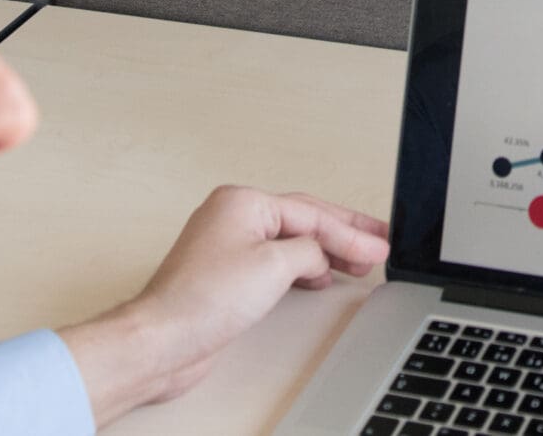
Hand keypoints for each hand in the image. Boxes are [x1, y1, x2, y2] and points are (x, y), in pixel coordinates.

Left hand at [58, 186, 390, 422]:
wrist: (164, 340)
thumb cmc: (202, 300)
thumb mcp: (273, 266)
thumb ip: (310, 251)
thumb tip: (323, 254)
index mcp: (243, 202)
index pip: (311, 213)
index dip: (350, 231)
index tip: (378, 245)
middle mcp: (234, 217)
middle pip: (303, 220)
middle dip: (344, 233)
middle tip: (378, 241)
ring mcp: (230, 246)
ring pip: (292, 241)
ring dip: (326, 251)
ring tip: (359, 260)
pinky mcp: (228, 276)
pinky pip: (277, 262)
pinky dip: (304, 267)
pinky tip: (320, 276)